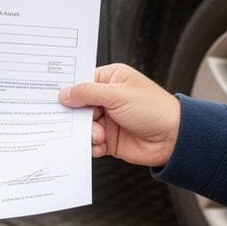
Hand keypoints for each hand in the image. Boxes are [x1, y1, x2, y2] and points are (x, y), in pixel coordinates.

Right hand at [58, 63, 180, 165]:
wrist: (174, 138)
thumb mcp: (118, 94)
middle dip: (74, 115)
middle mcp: (107, 98)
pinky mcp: (109, 139)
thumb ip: (88, 93)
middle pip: (77, 106)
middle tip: (74, 121)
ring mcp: (107, 119)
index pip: (81, 81)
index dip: (67, 89)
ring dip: (86, 132)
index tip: (52, 96)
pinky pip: (90, 143)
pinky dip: (91, 146)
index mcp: (110, 79)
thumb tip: (64, 93)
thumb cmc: (154, 109)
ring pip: (82, 126)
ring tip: (99, 135)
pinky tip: (100, 144)